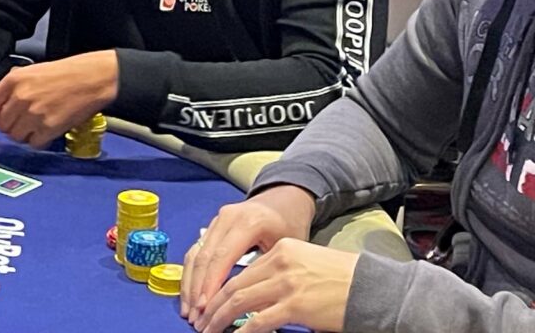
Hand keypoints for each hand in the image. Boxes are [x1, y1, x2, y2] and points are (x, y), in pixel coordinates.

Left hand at [0, 50, 117, 147]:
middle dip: (12, 125)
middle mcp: (20, 97)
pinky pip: (34, 143)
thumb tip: (3, 102)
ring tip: (38, 126)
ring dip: (25, 135)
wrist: (93, 77)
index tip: (7, 113)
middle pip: (2, 124)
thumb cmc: (66, 72)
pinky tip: (48, 131)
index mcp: (14, 80)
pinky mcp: (48, 128)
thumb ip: (15, 86)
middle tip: (25, 122)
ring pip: (16, 136)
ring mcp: (34, 113)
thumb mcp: (34, 70)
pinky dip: (39, 140)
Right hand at [181, 185, 315, 322]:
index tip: (206, 308)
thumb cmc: (290, 224)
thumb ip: (268, 271)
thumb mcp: (287, 246)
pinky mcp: (212, 225)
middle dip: (196, 289)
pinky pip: (196, 250)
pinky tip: (190, 295)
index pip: (221, 257)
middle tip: (194, 316)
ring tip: (189, 311)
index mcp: (248, 222)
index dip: (210, 284)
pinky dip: (191, 275)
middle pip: (204, 257)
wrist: (285, 197)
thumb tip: (254, 306)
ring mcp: (217, 220)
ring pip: (195, 254)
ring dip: (190, 284)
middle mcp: (227, 217)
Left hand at [192, 238, 357, 332]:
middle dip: (212, 305)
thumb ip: (279, 272)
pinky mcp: (295, 305)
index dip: (219, 288)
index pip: (240, 270)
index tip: (207, 302)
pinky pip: (259, 322)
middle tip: (200, 320)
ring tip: (207, 330)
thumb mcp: (306, 263)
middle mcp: (279, 262)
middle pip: (234, 285)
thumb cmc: (342, 278)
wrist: (372, 287)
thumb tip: (252, 293)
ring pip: (239, 302)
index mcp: (281, 249)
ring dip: (218, 319)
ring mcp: (286, 284)